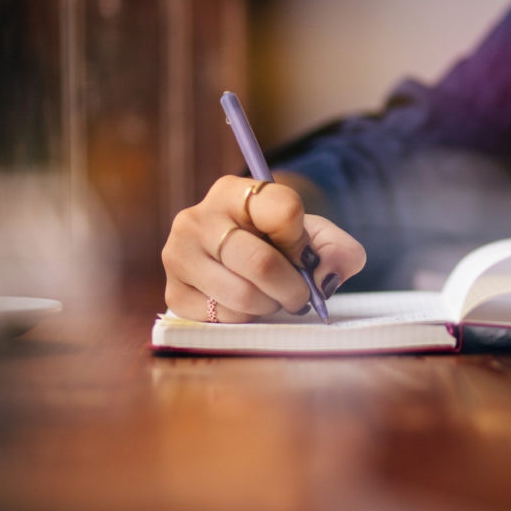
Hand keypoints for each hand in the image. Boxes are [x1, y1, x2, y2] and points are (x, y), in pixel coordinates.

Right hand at [162, 174, 365, 321]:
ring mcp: (178, 255)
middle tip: (298, 295)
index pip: (284, 210)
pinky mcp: (173, 292)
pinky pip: (223, 318)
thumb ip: (337, 251)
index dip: (303, 241)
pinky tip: (243, 304)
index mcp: (234, 191)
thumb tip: (323, 277)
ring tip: (269, 296)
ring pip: (242, 296)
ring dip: (269, 305)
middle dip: (292, 288)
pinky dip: (245, 319)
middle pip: (261, 263)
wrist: (237, 261)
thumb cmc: (279, 245)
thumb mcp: (314, 236)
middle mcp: (197, 218)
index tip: (304, 253)